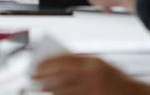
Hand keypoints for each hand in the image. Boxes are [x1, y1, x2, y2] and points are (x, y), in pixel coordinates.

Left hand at [31, 53, 149, 94]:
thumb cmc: (117, 80)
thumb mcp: (100, 65)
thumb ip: (81, 63)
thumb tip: (57, 64)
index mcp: (93, 62)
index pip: (64, 59)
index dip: (47, 62)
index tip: (36, 64)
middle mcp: (92, 75)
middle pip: (61, 75)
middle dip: (44, 76)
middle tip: (32, 76)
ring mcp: (93, 90)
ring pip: (64, 90)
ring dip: (49, 88)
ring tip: (39, 87)